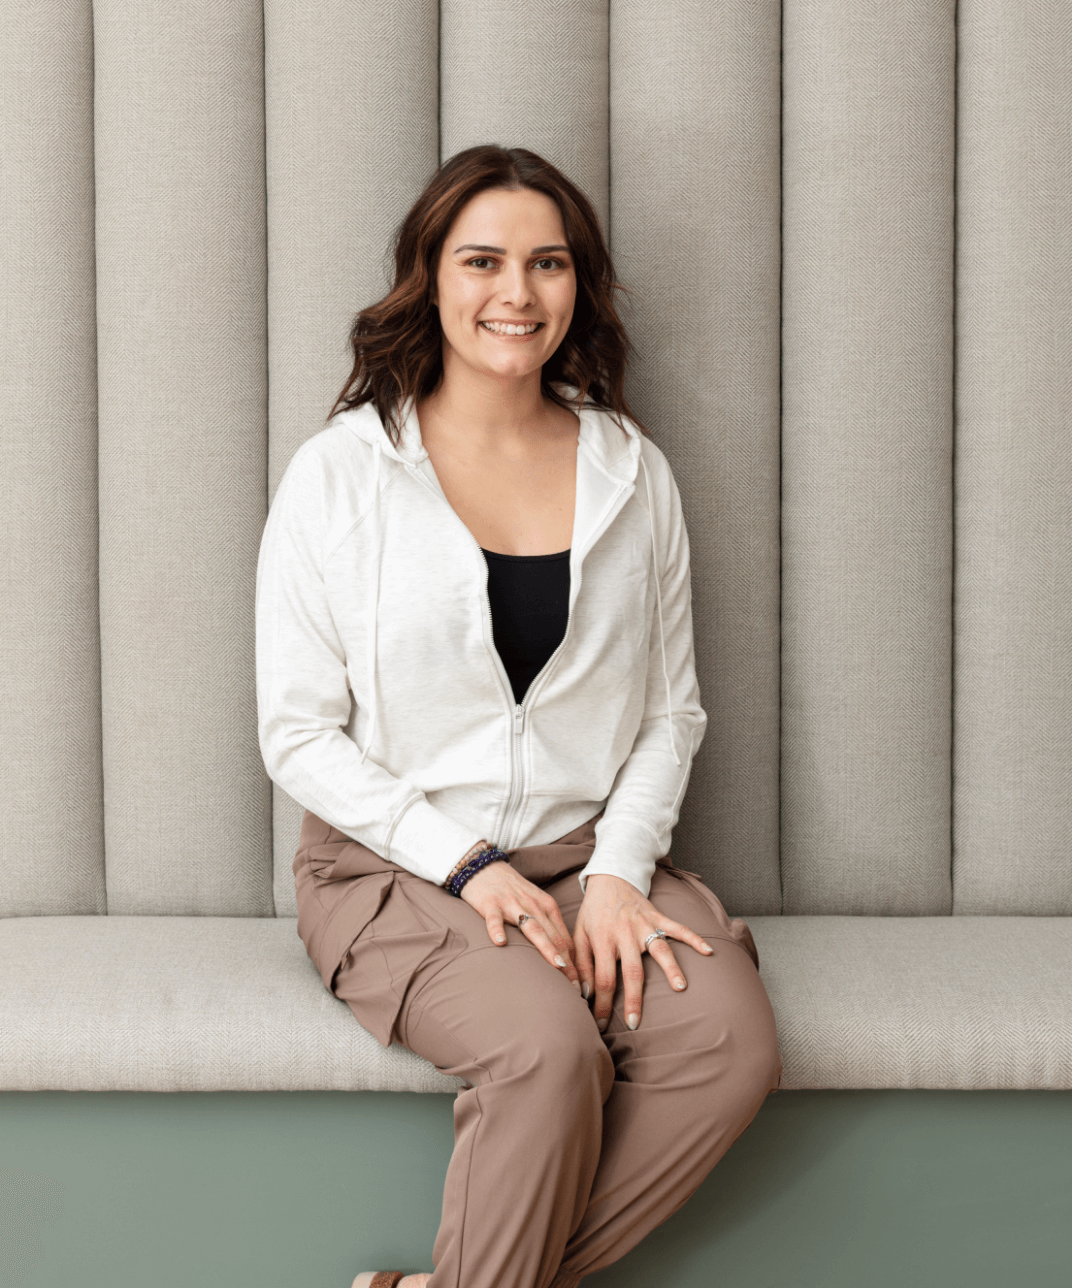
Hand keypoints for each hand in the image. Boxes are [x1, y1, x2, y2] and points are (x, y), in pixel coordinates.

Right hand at [459, 860, 582, 992]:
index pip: (564, 938)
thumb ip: (548, 928)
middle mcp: (533, 906)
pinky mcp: (490, 904)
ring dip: (546, 948)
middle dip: (567, 963)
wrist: (485, 868)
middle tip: (575, 988)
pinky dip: (497, 929)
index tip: (580, 985)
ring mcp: (512, 904)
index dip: (575, 962)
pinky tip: (499, 942)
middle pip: (553, 936)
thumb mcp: (535, 905)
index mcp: (547, 907)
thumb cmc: (512, 892)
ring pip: (532, 928)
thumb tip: (564, 959)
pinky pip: (494, 919)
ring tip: (556, 965)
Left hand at [573, 874, 714, 1030]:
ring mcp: (644, 924)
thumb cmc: (592, 913)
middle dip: (633, 998)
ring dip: (671, 968)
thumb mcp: (579, 935)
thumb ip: (581, 964)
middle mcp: (625, 933)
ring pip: (660, 948)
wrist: (609, 879)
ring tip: (680, 988)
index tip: (600, 1025)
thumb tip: (582, 994)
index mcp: (603, 939)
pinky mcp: (658, 916)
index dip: (601, 1004)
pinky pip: (678, 928)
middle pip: (631, 970)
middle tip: (635, 1023)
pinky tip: (708, 951)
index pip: (602, 978)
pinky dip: (694, 939)